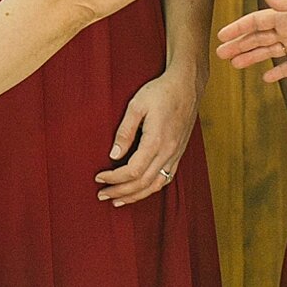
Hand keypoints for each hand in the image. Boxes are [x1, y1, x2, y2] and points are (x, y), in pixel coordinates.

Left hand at [96, 70, 200, 206]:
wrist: (187, 85)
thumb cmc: (160, 92)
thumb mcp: (136, 106)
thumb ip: (124, 132)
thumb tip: (113, 155)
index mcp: (157, 141)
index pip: (133, 171)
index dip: (114, 178)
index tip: (98, 177)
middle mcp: (169, 152)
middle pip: (143, 183)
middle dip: (120, 192)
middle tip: (101, 195)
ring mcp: (176, 154)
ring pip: (156, 185)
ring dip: (135, 196)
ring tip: (117, 201)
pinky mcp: (179, 153)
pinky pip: (166, 178)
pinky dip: (151, 189)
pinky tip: (140, 191)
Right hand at [217, 0, 286, 81]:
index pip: (257, 22)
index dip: (238, 28)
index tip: (221, 35)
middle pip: (258, 38)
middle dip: (239, 45)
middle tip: (220, 53)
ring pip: (269, 53)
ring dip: (252, 58)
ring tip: (235, 65)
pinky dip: (278, 73)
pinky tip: (266, 78)